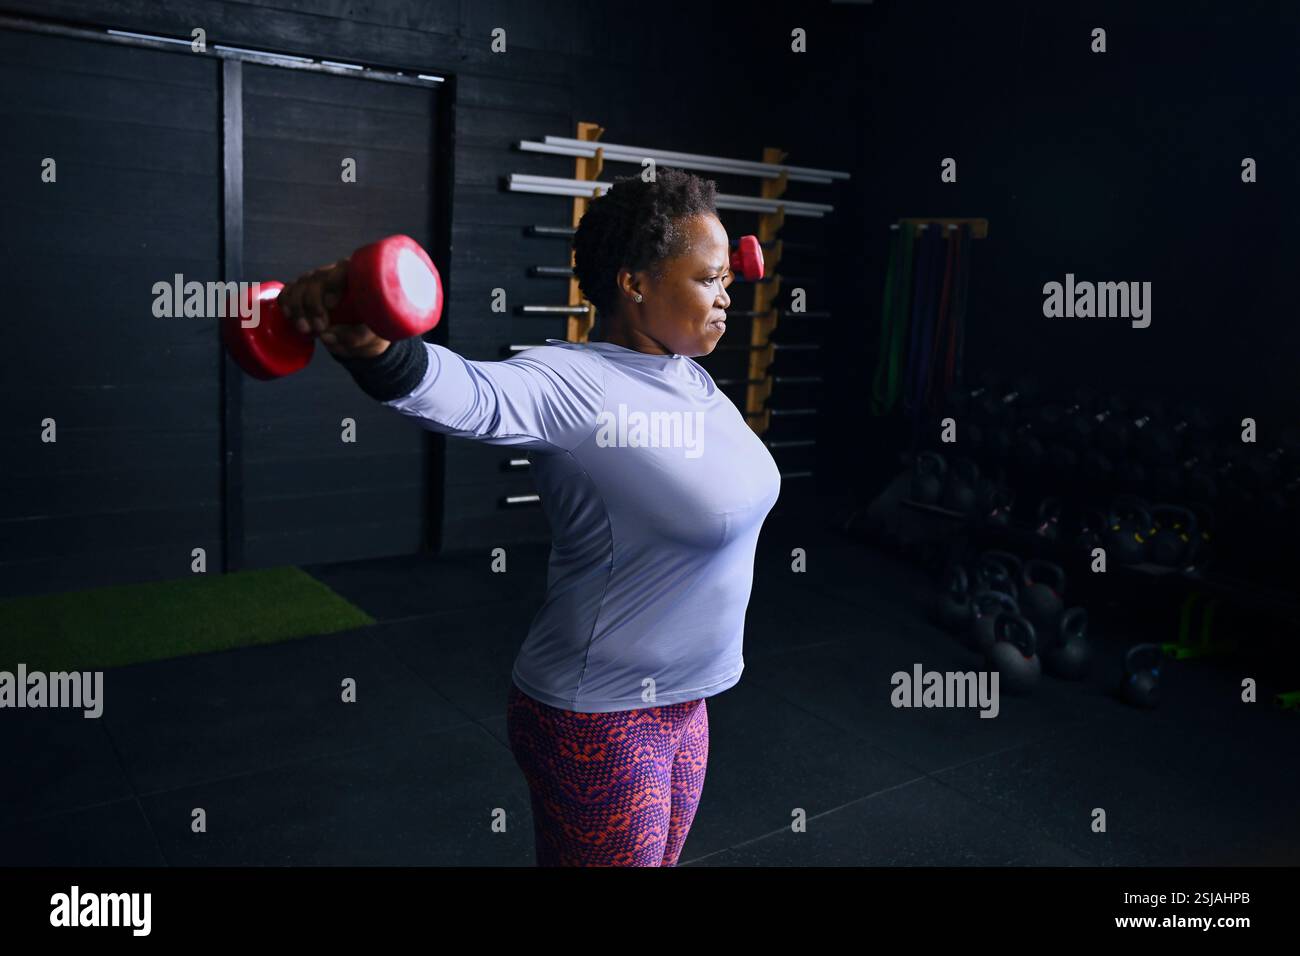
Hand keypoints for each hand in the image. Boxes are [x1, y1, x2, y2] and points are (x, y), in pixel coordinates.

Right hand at [276, 258, 390, 359]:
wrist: (360, 330)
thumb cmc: (370, 327)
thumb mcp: (371, 334)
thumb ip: (355, 336)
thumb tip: (326, 336)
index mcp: (358, 275)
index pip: (343, 269)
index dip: (334, 284)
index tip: (332, 305)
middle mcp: (335, 272)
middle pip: (316, 278)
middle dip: (313, 304)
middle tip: (319, 328)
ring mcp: (316, 280)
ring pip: (299, 284)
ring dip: (297, 308)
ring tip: (305, 330)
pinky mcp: (302, 290)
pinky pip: (288, 290)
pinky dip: (285, 303)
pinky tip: (290, 317)